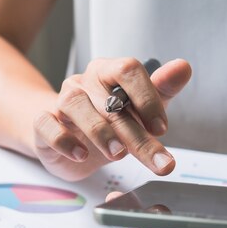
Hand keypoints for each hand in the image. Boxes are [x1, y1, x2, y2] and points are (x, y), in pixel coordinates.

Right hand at [33, 58, 191, 180]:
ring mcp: (60, 102)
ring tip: (118, 154)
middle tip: (158, 159)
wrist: (65, 138)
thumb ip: (161, 90)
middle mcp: (83, 83)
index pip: (127, 69)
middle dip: (136, 133)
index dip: (147, 97)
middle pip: (109, 99)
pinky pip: (47, 125)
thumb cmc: (105, 120)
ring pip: (75, 105)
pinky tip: (81, 155)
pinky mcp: (42, 124)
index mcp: (107, 72)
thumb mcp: (138, 108)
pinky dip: (64, 140)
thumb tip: (183, 67)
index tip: (162, 128)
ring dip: (100, 132)